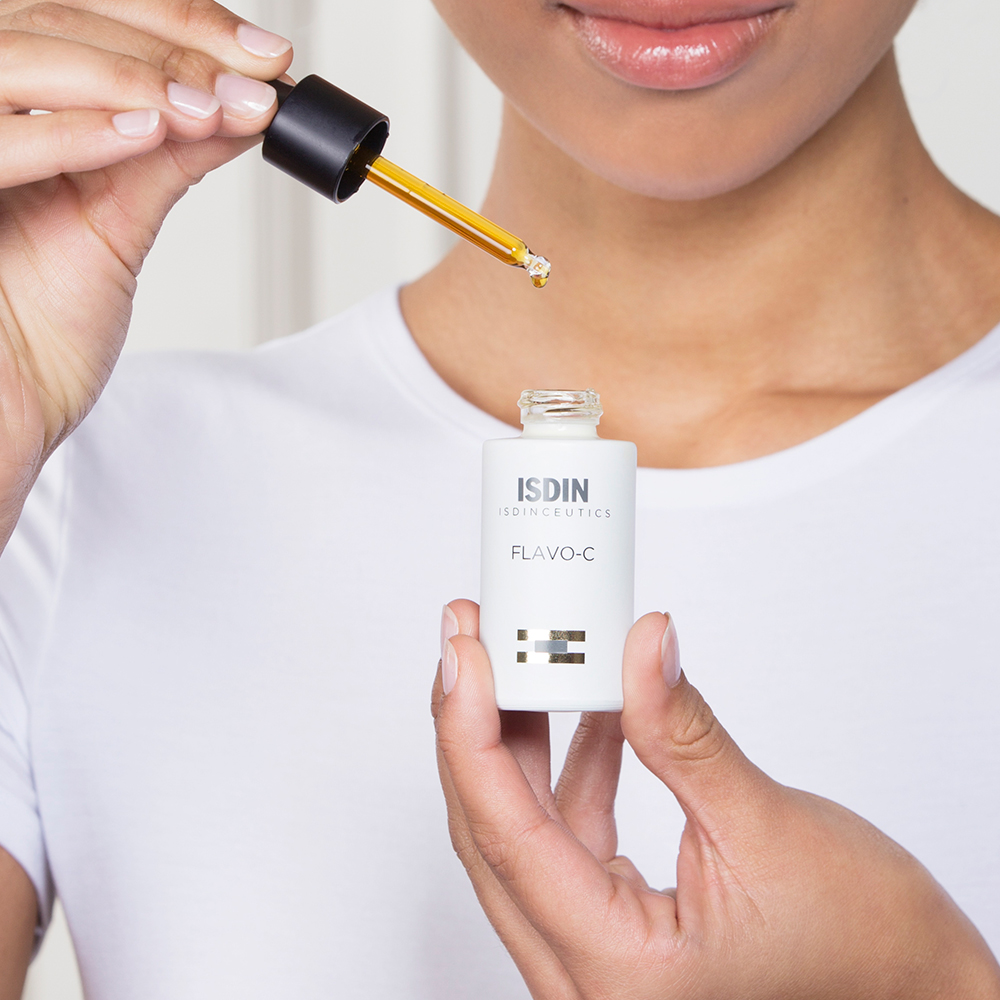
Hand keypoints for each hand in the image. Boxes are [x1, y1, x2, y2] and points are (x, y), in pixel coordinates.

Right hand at [0, 0, 292, 544]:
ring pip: (20, 56)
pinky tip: (151, 131)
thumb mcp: (114, 226)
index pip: (84, 17)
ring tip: (209, 106)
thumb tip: (243, 104)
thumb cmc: (38, 334)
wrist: (2, 412)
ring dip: (132, 76)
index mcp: (14, 109)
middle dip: (168, 42)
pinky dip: (80, 131)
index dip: (174, 22)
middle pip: (55, 16)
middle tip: (252, 77)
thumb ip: (166, 158)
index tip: (261, 57)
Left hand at [433, 601, 999, 998]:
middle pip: (491, 833)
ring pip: (521, 830)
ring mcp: (598, 952)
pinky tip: (591, 713)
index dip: (469, 731)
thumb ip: (683, 731)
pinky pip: (566, 834)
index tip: (464, 654)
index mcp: (617, 972)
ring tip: (520, 659)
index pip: (505, 836)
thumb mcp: (763, 824)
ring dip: (518, 740)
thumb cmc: (861, 946)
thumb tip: (641, 647)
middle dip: (472, 724)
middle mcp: (590, 976)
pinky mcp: (617, 920)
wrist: (909, 982)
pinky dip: (572, 768)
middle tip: (470, 641)